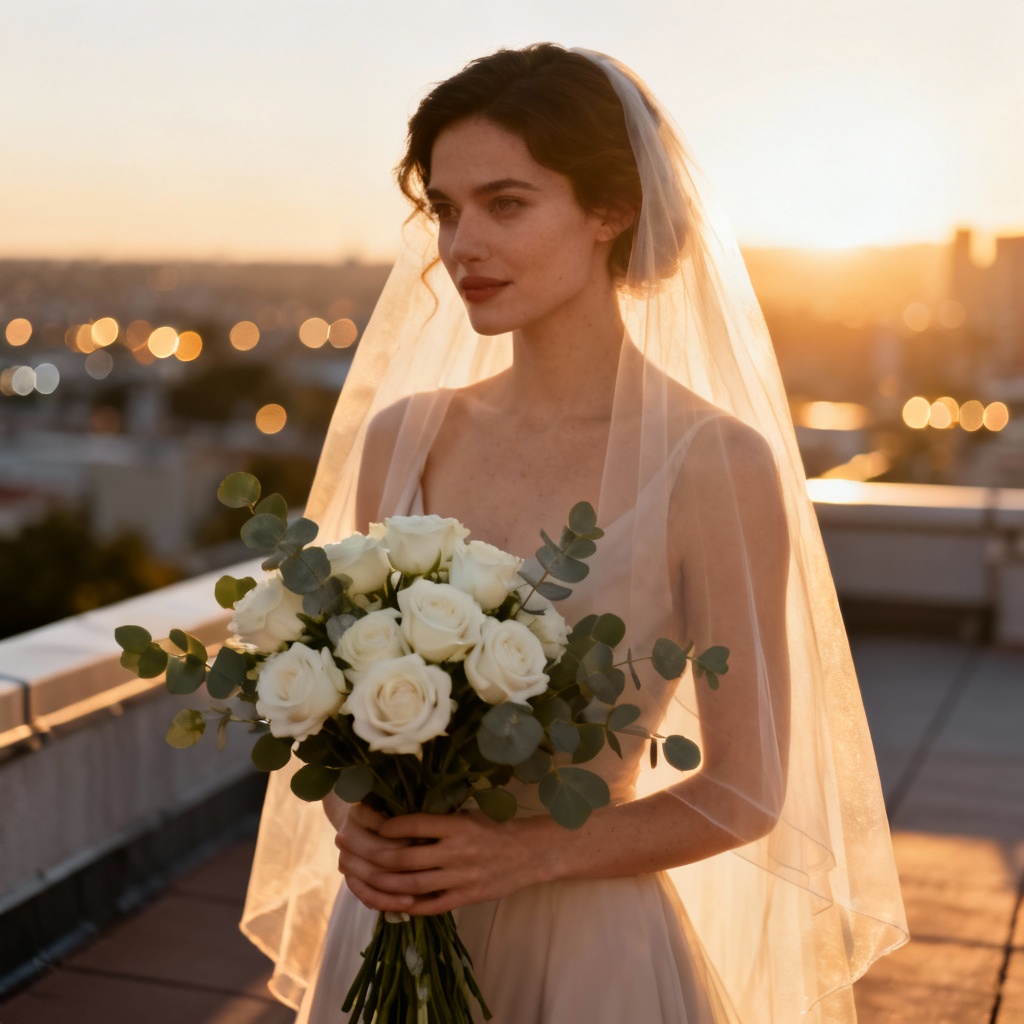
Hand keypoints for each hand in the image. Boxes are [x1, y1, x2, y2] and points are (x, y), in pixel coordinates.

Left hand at [336, 803, 552, 915]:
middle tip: (351, 849)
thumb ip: (439, 820)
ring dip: (383, 883)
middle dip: (373, 855)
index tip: (370, 823)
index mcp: (458, 826)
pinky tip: (391, 900)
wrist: (530, 853)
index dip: (388, 826)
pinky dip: (407, 904)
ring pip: (411, 885)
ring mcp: (460, 878)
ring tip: (363, 877)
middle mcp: (456, 852)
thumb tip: (400, 818)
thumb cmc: (496, 828)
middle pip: (405, 859)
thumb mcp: (468, 815)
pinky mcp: (465, 898)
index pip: (415, 825)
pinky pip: (430, 905)